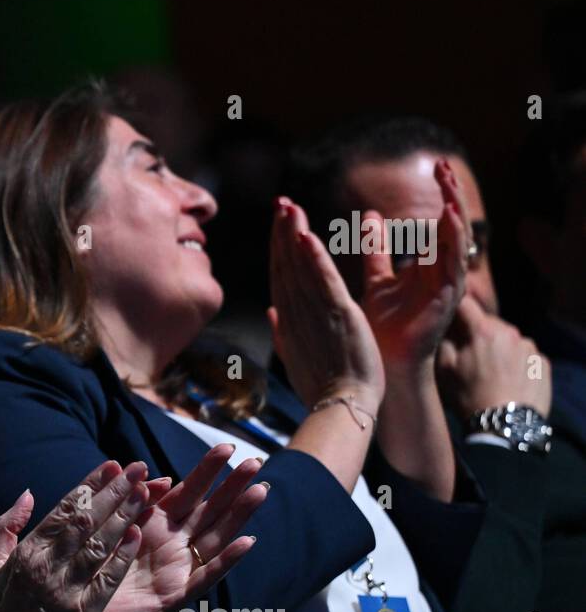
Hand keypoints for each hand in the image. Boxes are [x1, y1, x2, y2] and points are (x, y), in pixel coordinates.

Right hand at [0, 460, 151, 611]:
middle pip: (87, 520)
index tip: (112, 465)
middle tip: (139, 469)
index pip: (64, 509)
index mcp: (26, 553)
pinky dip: (122, 557)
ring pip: (100, 544)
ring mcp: (64, 592)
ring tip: (147, 493)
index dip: (90, 484)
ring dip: (125, 516)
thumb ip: (6, 527)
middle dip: (115, 491)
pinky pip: (106, 581)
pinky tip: (139, 536)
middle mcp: (46, 567)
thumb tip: (27, 493)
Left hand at [90, 444, 265, 611]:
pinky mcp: (174, 596)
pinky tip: (247, 542)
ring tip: (260, 491)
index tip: (227, 446)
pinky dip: (226, 561)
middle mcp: (174, 542)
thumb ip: (133, 500)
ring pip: (216, 538)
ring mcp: (177, 568)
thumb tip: (158, 476)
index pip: (190, 490)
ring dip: (238, 515)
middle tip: (256, 461)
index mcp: (158, 521)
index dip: (208, 469)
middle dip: (233, 486)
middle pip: (210, 510)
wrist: (72, 604)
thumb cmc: (91, 561)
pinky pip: (205, 577)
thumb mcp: (110, 523)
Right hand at [268, 197, 384, 412]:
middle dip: (281, 233)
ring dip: (293, 235)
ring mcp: (315, 314)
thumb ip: (282, 332)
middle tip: (281, 202)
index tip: (279, 225)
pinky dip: (314, 258)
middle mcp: (296, 314)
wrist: (340, 409)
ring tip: (290, 207)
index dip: (278, 250)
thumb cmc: (323, 389)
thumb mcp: (296, 358)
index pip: (281, 278)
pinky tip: (306, 235)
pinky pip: (323, 282)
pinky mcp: (338, 315)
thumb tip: (271, 312)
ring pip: (300, 268)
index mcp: (289, 322)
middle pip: (285, 266)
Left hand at [360, 159, 467, 372]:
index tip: (437, 166)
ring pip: (457, 242)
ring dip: (455, 211)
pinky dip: (451, 240)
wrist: (378, 364)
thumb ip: (377, 250)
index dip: (443, 193)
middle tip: (444, 165)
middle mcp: (440, 275)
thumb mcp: (377, 279)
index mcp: (426, 268)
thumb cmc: (379, 328)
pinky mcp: (445, 300)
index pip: (439, 223)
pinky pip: (453, 265)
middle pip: (452, 226)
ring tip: (449, 185)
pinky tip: (449, 217)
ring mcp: (445, 287)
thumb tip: (371, 216)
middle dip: (451, 195)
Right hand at [438, 295, 552, 415]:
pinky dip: (515, 361)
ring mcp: (530, 347)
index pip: (466, 304)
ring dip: (498, 347)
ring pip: (508, 338)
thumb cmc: (470, 397)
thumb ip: (443, 341)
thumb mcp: (445, 370)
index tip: (448, 318)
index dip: (454, 308)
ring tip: (491, 371)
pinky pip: (525, 355)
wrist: (506, 426)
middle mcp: (511, 332)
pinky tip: (508, 380)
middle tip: (468, 354)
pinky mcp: (543, 363)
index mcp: (484, 330)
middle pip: (489, 322)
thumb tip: (444, 328)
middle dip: (478, 332)